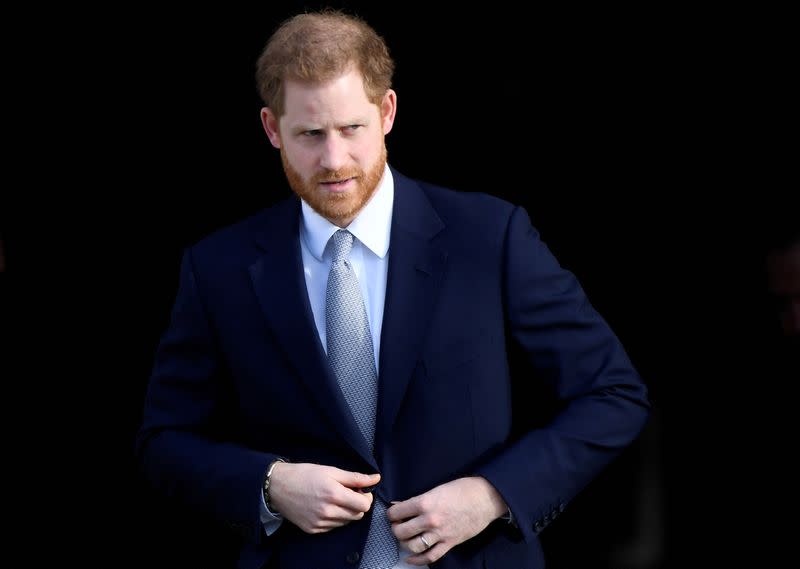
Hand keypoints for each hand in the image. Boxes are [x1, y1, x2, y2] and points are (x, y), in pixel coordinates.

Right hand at [269, 462, 379, 533]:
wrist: (278, 486)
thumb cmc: (305, 474)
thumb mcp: (331, 470)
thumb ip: (355, 477)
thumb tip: (376, 478)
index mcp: (334, 494)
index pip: (364, 505)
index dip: (365, 497)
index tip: (359, 490)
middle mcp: (328, 512)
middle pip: (357, 515)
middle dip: (358, 505)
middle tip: (348, 494)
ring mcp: (320, 523)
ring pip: (347, 522)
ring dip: (347, 512)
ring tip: (335, 499)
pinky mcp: (313, 529)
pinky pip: (333, 527)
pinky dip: (335, 518)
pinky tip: (326, 507)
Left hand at [387, 476, 507, 565]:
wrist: (485, 498)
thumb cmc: (462, 489)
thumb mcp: (436, 489)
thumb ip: (418, 500)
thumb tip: (400, 505)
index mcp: (425, 502)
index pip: (397, 512)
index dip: (392, 513)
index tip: (393, 513)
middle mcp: (430, 520)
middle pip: (401, 531)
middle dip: (396, 529)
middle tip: (398, 525)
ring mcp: (439, 534)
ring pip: (412, 546)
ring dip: (404, 543)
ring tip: (405, 538)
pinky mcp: (449, 543)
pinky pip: (430, 557)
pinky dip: (417, 560)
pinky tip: (410, 558)